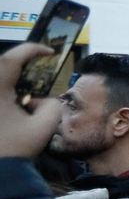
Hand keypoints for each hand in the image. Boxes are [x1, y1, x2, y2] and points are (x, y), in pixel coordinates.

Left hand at [0, 44, 64, 159]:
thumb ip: (53, 106)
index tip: (50, 53)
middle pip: (0, 66)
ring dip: (8, 77)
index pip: (13, 58)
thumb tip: (44, 100)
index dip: (32, 50)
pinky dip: (4, 92)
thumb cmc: (15, 148)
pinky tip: (13, 102)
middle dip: (16, 61)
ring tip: (24, 85)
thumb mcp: (43, 127)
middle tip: (35, 66)